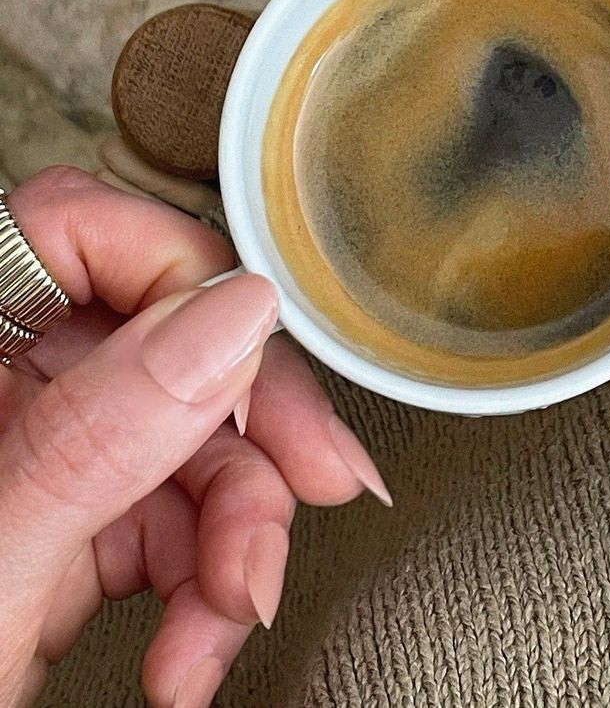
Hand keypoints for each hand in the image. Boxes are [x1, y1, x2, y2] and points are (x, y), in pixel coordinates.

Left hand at [0, 167, 388, 707]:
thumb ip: (98, 437)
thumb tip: (230, 318)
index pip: (73, 227)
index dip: (180, 277)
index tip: (248, 360)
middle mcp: (1, 386)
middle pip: (163, 337)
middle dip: (249, 433)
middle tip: (316, 478)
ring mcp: (39, 453)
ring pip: (191, 435)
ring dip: (241, 532)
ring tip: (232, 611)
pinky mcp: (72, 524)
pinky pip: (177, 513)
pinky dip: (211, 580)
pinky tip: (195, 645)